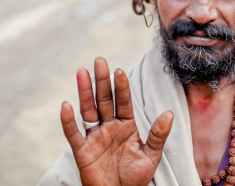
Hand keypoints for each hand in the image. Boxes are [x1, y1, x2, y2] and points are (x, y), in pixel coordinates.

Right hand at [61, 57, 173, 185]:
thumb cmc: (134, 178)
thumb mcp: (150, 156)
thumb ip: (158, 135)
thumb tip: (168, 113)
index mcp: (126, 126)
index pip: (123, 102)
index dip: (121, 87)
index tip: (119, 70)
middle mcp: (109, 127)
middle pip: (104, 100)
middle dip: (102, 81)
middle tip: (100, 60)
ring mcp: (94, 137)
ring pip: (88, 110)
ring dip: (84, 92)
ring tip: (82, 72)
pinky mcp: (82, 151)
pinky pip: (73, 134)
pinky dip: (68, 121)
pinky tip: (66, 105)